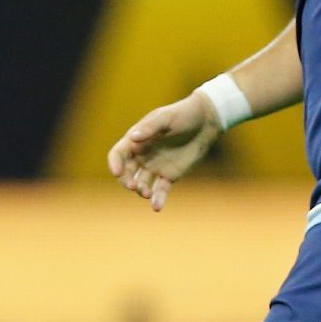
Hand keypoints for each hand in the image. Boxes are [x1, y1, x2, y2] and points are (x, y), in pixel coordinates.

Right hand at [106, 92, 223, 211]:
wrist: (206, 122)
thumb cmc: (184, 114)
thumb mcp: (166, 117)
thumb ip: (150, 128)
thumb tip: (132, 138)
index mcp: (137, 140)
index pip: (118, 154)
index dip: (115, 163)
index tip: (117, 172)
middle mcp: (142, 155)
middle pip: (127, 172)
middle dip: (127, 181)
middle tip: (134, 186)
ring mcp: (155, 167)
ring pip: (141, 183)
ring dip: (141, 190)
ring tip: (147, 193)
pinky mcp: (169, 176)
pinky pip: (160, 190)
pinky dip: (157, 200)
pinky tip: (157, 207)